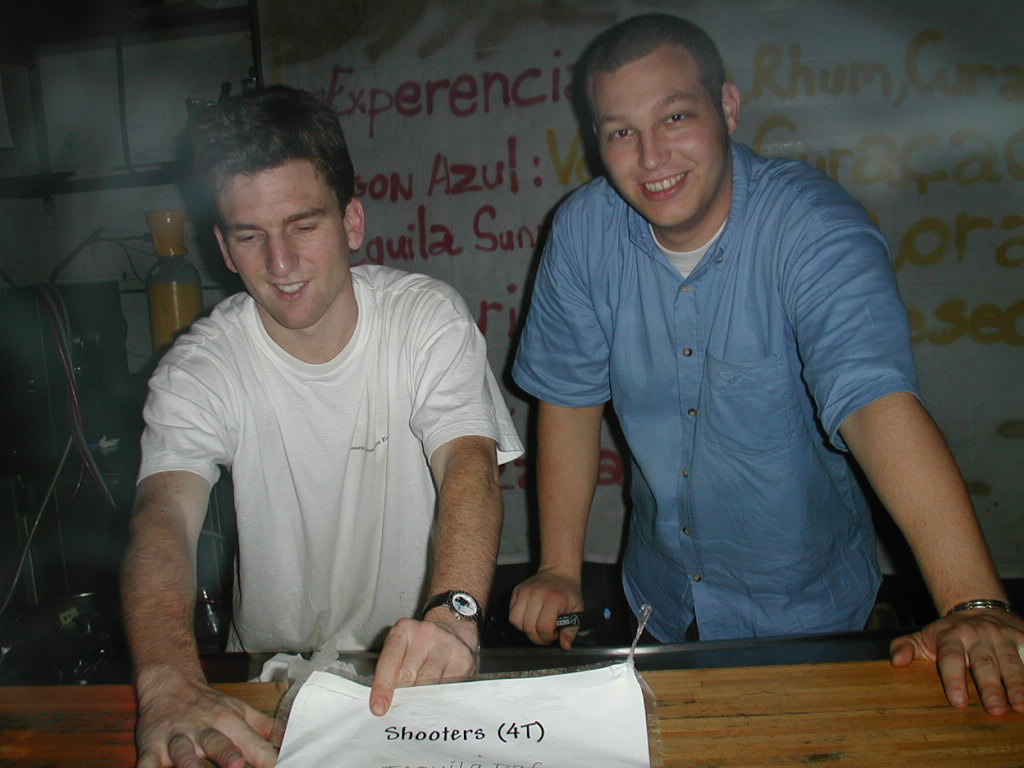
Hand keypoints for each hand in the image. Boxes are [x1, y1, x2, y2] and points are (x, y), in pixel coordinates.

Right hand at [134, 667, 277, 767]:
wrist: (169, 682)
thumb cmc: (209, 704)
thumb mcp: (240, 710)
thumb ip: (264, 727)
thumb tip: (288, 740)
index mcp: (229, 721)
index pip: (251, 742)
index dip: (264, 757)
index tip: (275, 766)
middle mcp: (204, 729)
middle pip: (218, 744)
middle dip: (228, 756)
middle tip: (238, 766)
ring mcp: (177, 739)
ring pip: (183, 753)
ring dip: (190, 764)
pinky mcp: (150, 747)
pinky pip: (147, 762)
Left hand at [369, 615, 478, 716]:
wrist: (452, 628)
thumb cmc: (421, 644)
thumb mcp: (402, 647)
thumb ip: (391, 670)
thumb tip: (383, 704)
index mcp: (404, 631)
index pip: (390, 661)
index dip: (383, 686)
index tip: (379, 708)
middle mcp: (425, 634)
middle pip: (409, 675)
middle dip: (402, 696)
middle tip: (399, 712)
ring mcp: (446, 645)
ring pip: (429, 683)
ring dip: (421, 700)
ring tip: (417, 709)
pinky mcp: (463, 658)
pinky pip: (448, 686)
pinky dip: (439, 699)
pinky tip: (435, 703)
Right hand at [508, 568, 583, 649]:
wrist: (559, 571)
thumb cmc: (568, 592)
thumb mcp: (577, 610)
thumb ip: (571, 630)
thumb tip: (565, 645)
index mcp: (553, 600)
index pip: (543, 627)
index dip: (548, 636)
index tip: (553, 634)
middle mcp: (537, 595)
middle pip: (528, 627)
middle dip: (537, 636)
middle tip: (545, 632)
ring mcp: (525, 592)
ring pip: (515, 620)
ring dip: (525, 628)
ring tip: (536, 625)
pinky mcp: (517, 590)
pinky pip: (511, 612)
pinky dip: (518, 619)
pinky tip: (530, 616)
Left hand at [890, 608, 1023, 714]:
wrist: (978, 606)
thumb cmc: (949, 633)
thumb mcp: (923, 636)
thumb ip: (907, 647)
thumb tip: (896, 662)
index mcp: (952, 636)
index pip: (951, 658)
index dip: (954, 680)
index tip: (958, 703)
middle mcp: (979, 635)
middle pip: (984, 663)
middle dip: (990, 687)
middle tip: (995, 710)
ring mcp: (1003, 636)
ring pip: (1012, 662)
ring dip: (1018, 685)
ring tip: (1021, 707)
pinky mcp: (1023, 637)